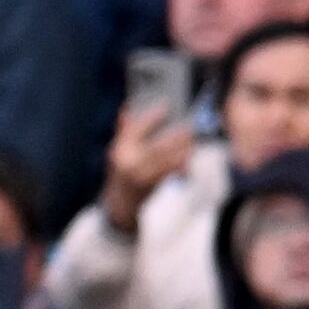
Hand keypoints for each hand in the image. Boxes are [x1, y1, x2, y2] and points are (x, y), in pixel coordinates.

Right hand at [101, 104, 189, 231]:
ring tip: (192, 140)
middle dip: (176, 136)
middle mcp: (130, 162)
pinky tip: (189, 155)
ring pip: (169, 159)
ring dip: (184, 149)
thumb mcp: (117, 150)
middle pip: (159, 146)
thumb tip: (125, 106)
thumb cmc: (121, 171)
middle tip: (189, 126)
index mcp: (119, 150)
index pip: (136, 129)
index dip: (152, 117)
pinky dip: (183, 162)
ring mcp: (142, 175)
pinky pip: (173, 170)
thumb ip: (123, 129)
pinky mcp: (153, 184)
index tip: (165, 107)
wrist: (120, 202)